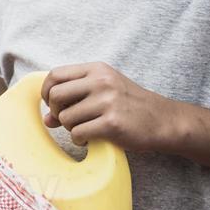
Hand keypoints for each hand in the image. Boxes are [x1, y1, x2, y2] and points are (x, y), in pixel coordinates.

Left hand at [41, 62, 174, 151]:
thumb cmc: (130, 106)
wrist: (163, 120)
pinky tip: (90, 139)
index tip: (53, 104)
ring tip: (85, 130)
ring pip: (65, 117)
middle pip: (55, 95)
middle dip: (56, 112)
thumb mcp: (103, 93)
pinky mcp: (112, 123)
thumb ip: (74, 100)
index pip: (55, 74)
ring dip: (70, 128)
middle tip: (67, 120)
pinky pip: (78, 133)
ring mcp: (107, 101)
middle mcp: (101, 81)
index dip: (47, 92)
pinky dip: (80, 140)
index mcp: (97, 70)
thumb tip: (46, 119)